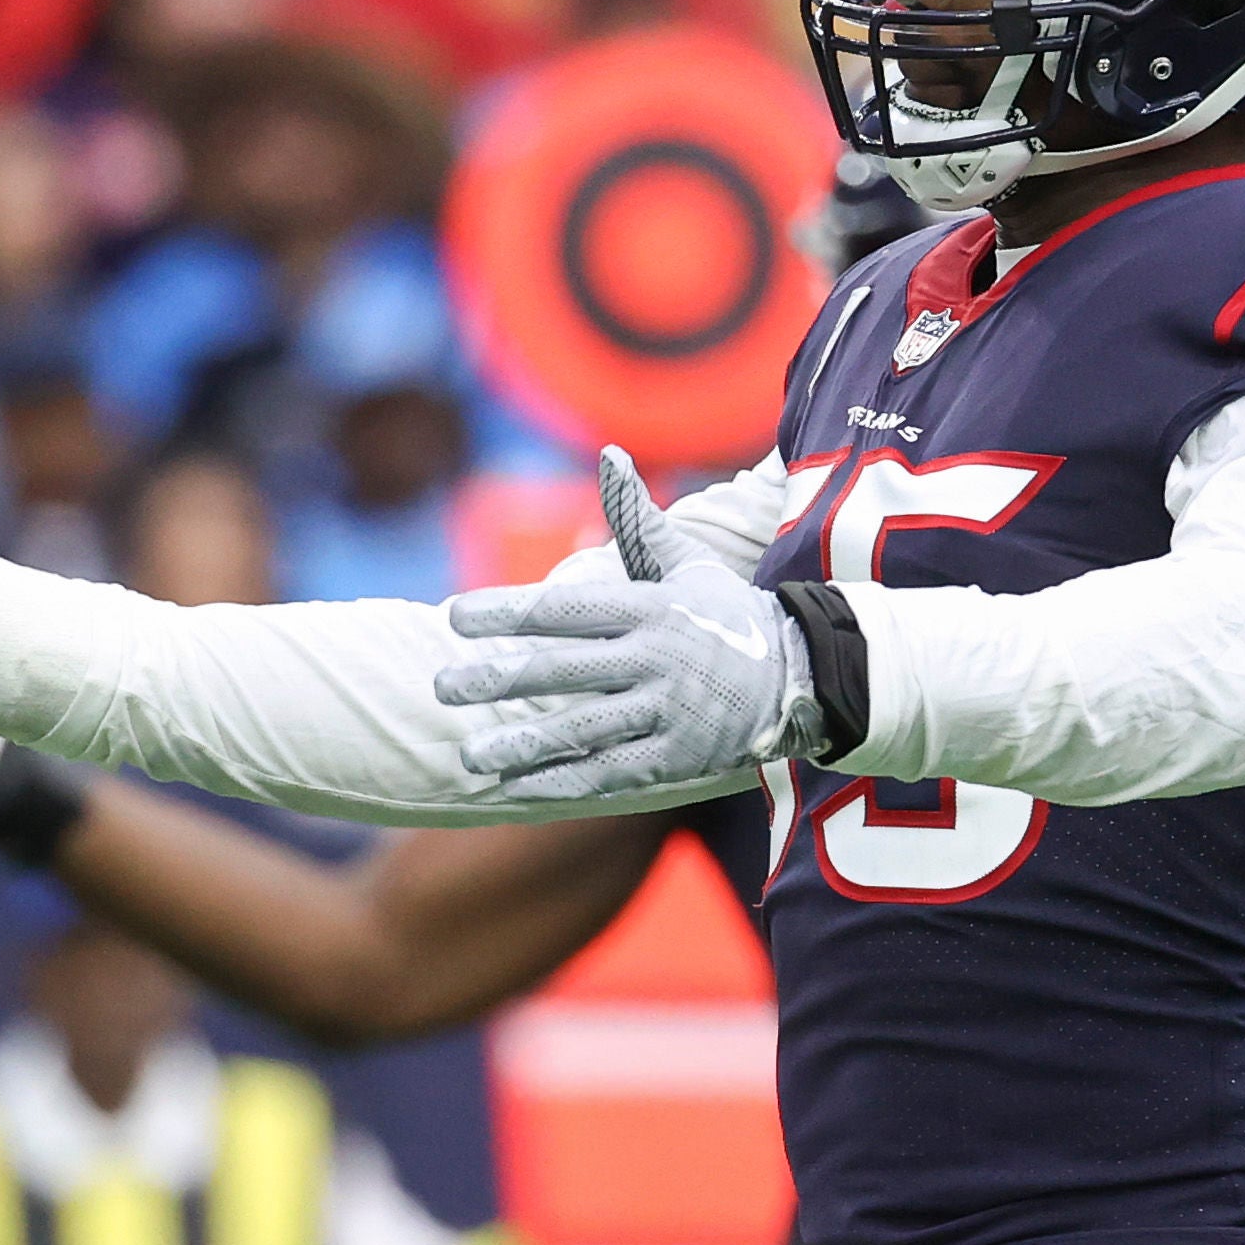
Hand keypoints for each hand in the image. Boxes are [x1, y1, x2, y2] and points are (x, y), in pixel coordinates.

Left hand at [432, 449, 816, 798]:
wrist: (804, 676)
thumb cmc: (730, 614)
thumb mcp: (689, 562)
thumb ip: (638, 518)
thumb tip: (609, 455)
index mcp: (650, 608)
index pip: (565, 610)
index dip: (506, 612)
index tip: (454, 616)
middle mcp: (656, 660)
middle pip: (564, 671)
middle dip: (499, 679)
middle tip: (441, 686)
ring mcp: (669, 713)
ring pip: (583, 731)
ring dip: (524, 745)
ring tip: (469, 756)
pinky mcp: (679, 758)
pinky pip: (613, 772)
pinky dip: (564, 782)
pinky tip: (518, 789)